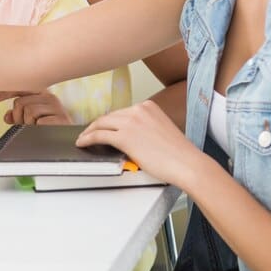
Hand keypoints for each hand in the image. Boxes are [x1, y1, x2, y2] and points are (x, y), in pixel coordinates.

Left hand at [0, 90, 72, 124]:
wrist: (70, 141)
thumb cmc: (50, 129)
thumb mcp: (32, 120)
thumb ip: (18, 115)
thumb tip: (7, 115)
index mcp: (42, 94)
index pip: (20, 88)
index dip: (4, 93)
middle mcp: (50, 97)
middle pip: (20, 103)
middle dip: (18, 117)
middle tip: (27, 125)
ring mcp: (56, 108)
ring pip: (28, 112)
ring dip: (28, 125)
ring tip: (38, 129)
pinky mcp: (60, 119)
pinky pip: (38, 123)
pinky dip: (37, 130)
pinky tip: (45, 131)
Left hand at [75, 99, 202, 186]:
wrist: (187, 164)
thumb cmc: (178, 153)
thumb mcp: (160, 130)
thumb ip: (144, 127)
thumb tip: (129, 135)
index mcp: (148, 106)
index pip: (121, 112)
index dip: (109, 121)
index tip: (102, 126)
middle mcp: (138, 110)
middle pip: (109, 117)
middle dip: (97, 125)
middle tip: (88, 133)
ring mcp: (130, 122)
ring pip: (101, 124)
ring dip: (89, 132)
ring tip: (83, 138)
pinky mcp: (124, 137)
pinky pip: (99, 135)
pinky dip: (88, 139)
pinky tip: (83, 143)